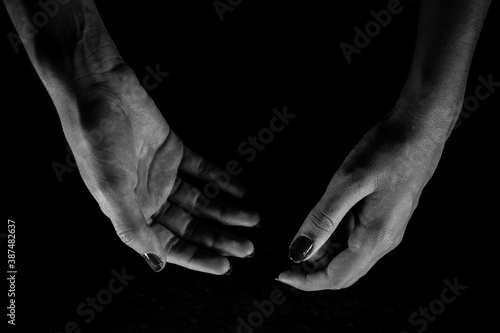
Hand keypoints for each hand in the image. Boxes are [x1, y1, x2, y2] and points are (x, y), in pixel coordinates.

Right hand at [64, 64, 258, 273]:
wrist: (98, 88)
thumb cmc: (97, 140)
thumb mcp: (111, 189)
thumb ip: (132, 226)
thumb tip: (155, 261)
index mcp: (131, 211)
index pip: (169, 244)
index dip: (197, 257)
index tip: (225, 266)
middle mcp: (148, 197)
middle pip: (191, 226)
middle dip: (219, 238)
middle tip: (247, 248)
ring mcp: (162, 173)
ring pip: (200, 200)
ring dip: (226, 211)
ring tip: (252, 220)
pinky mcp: (173, 149)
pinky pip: (202, 170)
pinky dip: (220, 180)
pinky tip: (239, 190)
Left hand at [278, 103, 445, 289]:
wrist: (419, 130)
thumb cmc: (387, 152)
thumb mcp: (348, 183)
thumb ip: (323, 220)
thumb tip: (299, 251)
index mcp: (375, 238)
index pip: (336, 277)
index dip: (307, 281)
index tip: (282, 273)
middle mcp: (383, 241)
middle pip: (343, 272)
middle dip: (312, 271)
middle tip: (287, 258)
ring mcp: (385, 231)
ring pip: (348, 257)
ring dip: (322, 257)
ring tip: (300, 242)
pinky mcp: (384, 219)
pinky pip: (355, 241)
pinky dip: (334, 241)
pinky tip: (321, 227)